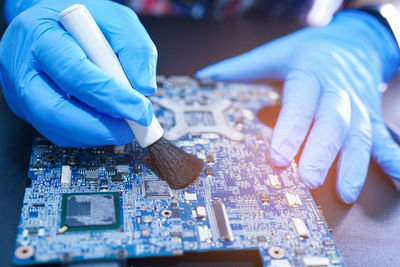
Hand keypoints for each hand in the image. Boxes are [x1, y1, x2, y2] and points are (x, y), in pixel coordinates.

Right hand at [0, 0, 156, 146]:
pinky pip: (58, 132)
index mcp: (41, 34)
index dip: (111, 96)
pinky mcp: (29, 109)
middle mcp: (24, 67)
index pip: (75, 72)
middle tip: (131, 128)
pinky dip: (88, 134)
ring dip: (96, 133)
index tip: (141, 109)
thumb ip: (134, 47)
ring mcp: (22, 92)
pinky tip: (105, 122)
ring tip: (123, 124)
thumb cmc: (84, 21)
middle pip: (55, 110)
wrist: (55, 24)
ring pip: (55, 128)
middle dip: (100, 127)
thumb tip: (144, 87)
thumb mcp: (115, 19)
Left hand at [196, 11, 399, 202]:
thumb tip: (202, 78)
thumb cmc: (308, 51)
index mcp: (310, 74)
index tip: (276, 157)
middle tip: (306, 181)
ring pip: (360, 135)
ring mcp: (358, 106)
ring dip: (355, 165)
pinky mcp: (371, 117)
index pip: (300, 104)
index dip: (289, 131)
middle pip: (332, 123)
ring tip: (345, 193)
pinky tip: (399, 177)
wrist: (354, 40)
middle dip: (321, 153)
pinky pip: (384, 138)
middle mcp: (337, 91)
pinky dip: (393, 158)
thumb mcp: (274, 53)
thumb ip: (240, 69)